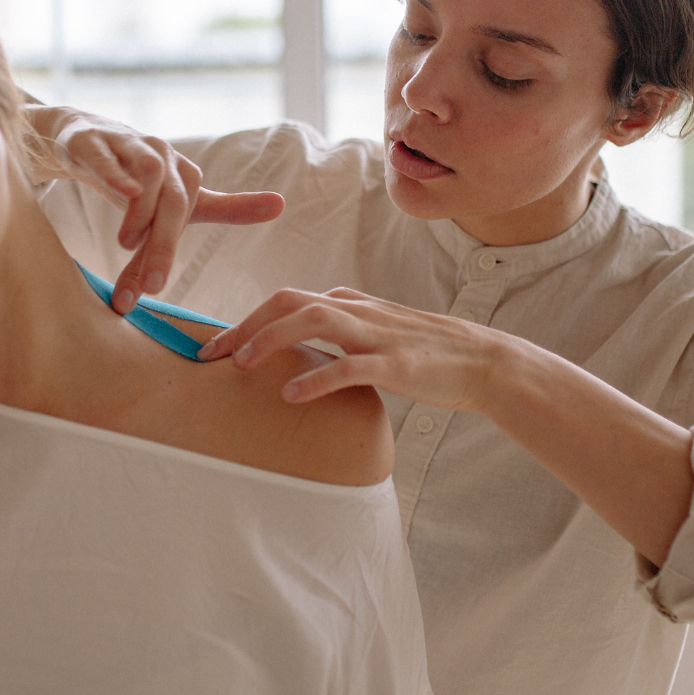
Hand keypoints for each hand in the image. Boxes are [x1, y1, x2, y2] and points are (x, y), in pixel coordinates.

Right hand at [26, 104, 282, 311]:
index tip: (157, 288)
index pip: (186, 215)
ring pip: (148, 172)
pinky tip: (122, 192)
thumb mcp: (179, 197)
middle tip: (150, 283)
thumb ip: (226, 207)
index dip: (171, 249)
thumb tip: (282, 205)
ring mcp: (129, 144)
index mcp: (185, 173)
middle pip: (174, 198)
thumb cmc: (137, 175)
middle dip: (163, 243)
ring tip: (126, 244)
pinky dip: (115, 172)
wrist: (85, 139)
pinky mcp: (93, 141)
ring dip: (140, 210)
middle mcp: (163, 155)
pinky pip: (105, 154)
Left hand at [198, 287, 506, 408]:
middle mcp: (357, 311)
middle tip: (212, 354)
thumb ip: (337, 333)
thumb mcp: (373, 333)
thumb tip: (295, 345)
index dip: (245, 320)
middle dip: (245, 325)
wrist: (481, 362)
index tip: (215, 346)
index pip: (285, 300)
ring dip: (272, 338)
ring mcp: (376, 334)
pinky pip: (349, 366)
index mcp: (349, 303)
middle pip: (288, 301)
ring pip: (314, 320)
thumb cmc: (423, 352)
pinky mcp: (396, 364)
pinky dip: (316, 378)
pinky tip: (291, 394)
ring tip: (243, 364)